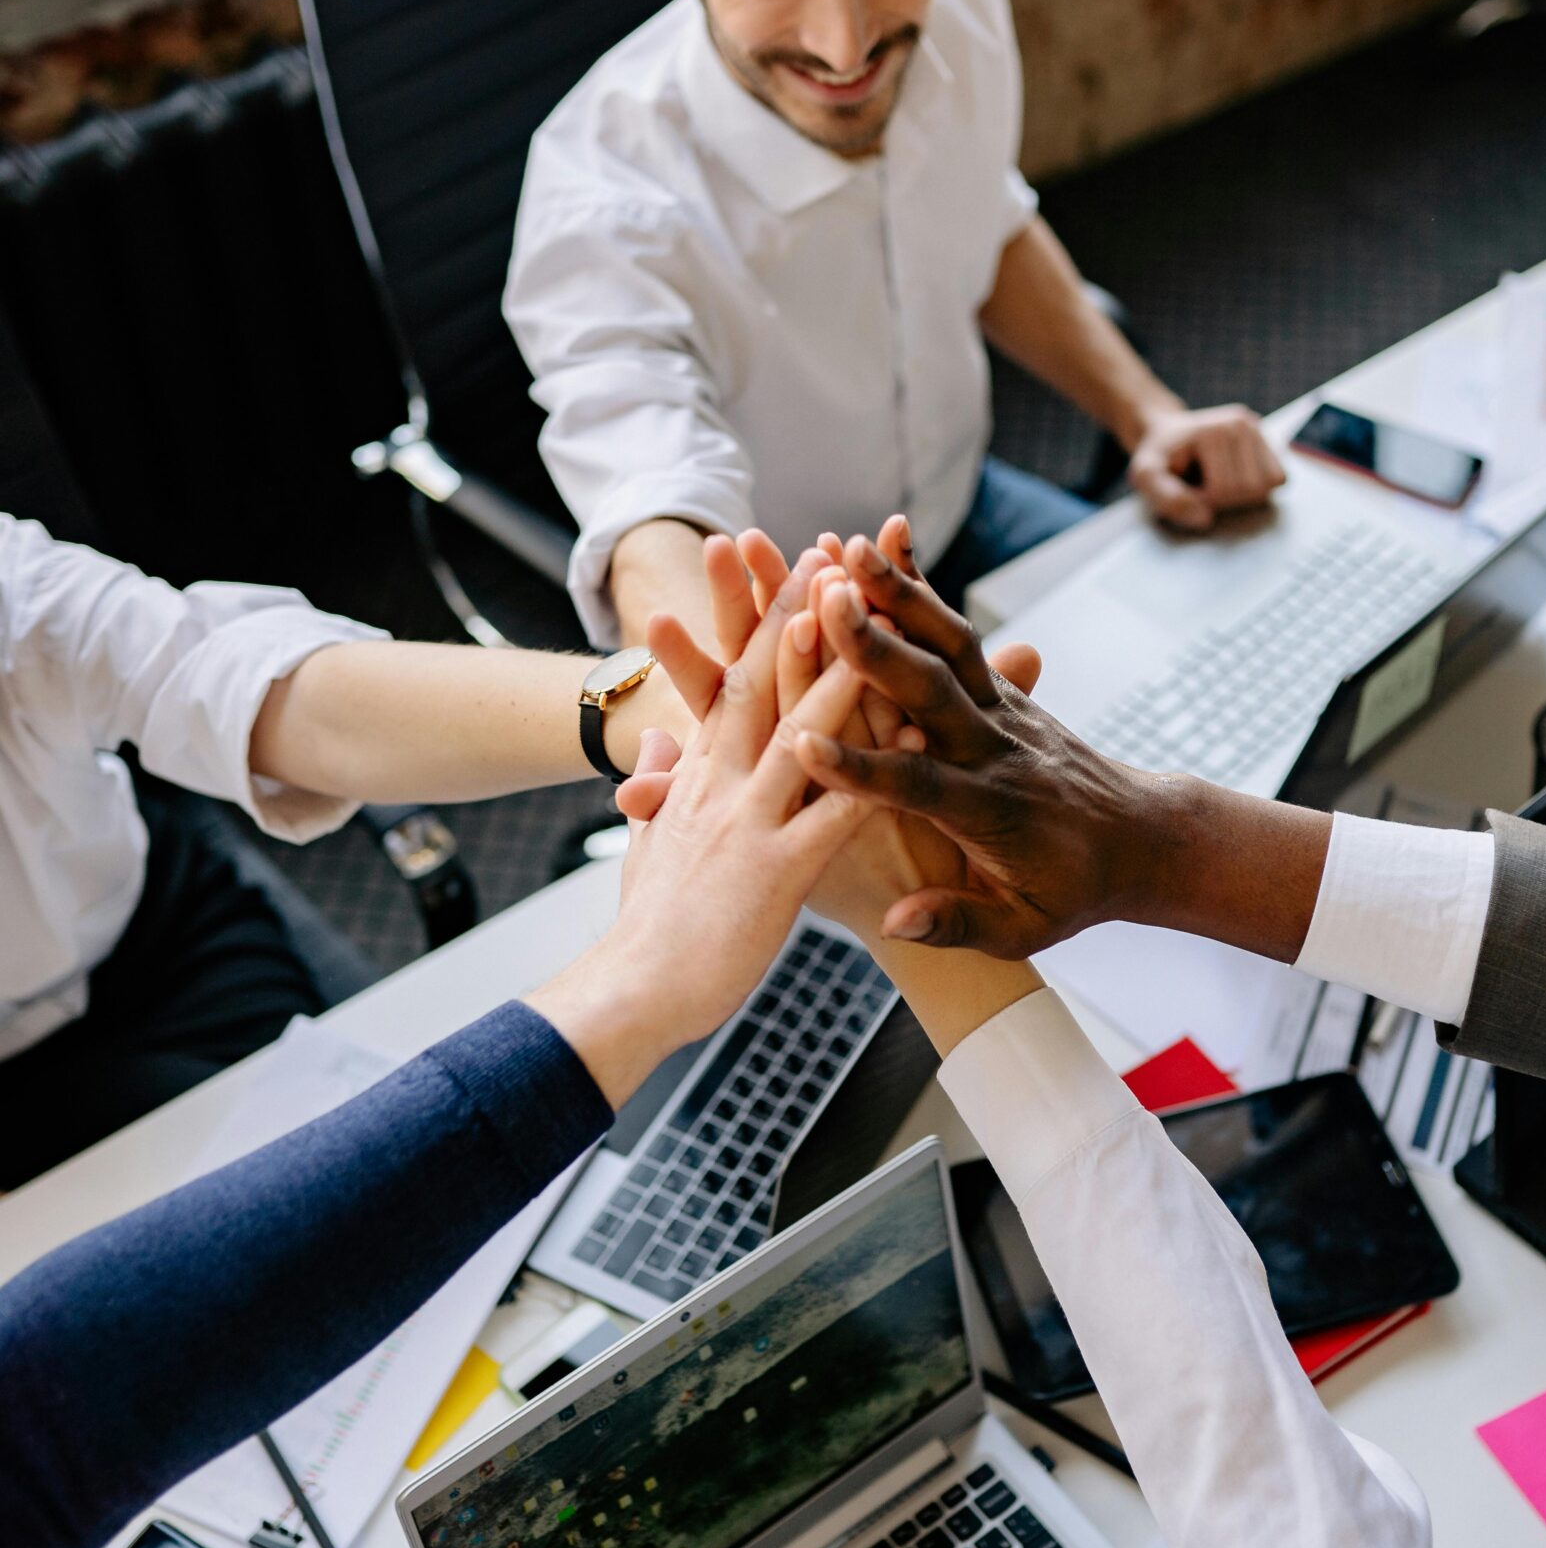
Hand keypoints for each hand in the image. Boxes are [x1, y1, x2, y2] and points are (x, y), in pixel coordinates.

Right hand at [532, 550, 867, 1100]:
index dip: (763, 624)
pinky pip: (835, 816)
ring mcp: (746, 823)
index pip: (733, 682)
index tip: (791, 574)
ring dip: (838, 669)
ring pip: (801, 731)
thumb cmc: (647, 932)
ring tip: (869, 615)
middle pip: (763, 683)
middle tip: (831, 554)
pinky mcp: (772, 873)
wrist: (629, 993)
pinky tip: (913, 741)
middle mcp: (721, 785)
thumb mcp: (646, 845)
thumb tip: (659, 742)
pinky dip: (874, 775)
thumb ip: (658, 787)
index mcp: (698, 778)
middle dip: (797, 615)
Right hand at [792, 529, 1148, 955]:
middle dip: (877, 646)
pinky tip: (883, 543)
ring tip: (848, 545)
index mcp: (991, 811)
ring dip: (899, 592)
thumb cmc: (1073, 893)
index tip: (804, 744)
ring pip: (949, 644)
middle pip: (933, 691)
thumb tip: (895, 923)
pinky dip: (922, 588)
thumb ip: (958, 924)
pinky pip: (957, 634)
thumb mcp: (1025, 928)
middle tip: (828, 600)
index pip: (920, 784)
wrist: (1143, 838)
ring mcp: (1002, 710)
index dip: (863, 767)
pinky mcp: (1003, 689)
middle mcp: (995, 748)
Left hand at [1129, 403, 1284, 530]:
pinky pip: (1279, 479)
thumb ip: (1167, 499)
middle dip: (1224, 499)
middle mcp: (1242, 423)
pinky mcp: (1268, 438)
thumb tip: (1205, 519)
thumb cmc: (1158, 460)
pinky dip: (1257, 488)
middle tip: (1200, 484)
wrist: (1166, 436)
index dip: (1203, 501)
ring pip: (1267, 487)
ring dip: (1241, 495)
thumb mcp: (1146, 478)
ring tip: (1216, 480)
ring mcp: (1258, 428)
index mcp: (1214, 431)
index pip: (1225, 492)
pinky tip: (1234, 476)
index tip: (1186, 487)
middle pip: (1251, 490)